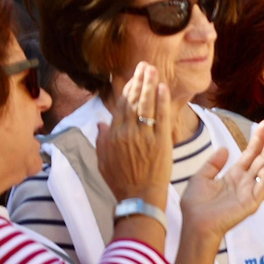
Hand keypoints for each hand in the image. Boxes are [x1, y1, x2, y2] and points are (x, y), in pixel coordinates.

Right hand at [95, 62, 170, 206]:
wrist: (139, 197)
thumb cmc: (121, 182)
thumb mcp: (103, 161)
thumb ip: (102, 140)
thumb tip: (101, 123)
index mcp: (113, 135)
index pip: (121, 106)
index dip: (127, 89)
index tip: (131, 77)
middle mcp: (127, 132)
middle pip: (133, 100)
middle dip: (139, 81)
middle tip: (144, 65)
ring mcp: (144, 136)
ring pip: (147, 105)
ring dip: (150, 85)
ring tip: (153, 69)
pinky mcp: (160, 142)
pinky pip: (162, 117)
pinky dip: (162, 101)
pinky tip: (163, 87)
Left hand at [178, 120, 263, 243]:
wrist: (195, 224)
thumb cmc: (196, 205)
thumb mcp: (201, 177)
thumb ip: (213, 163)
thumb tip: (224, 148)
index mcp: (235, 175)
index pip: (250, 153)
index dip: (258, 139)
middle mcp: (246, 182)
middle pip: (262, 158)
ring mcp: (251, 191)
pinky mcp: (253, 201)